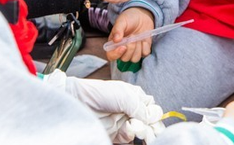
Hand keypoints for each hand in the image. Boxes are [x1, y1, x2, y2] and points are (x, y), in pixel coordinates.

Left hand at [45, 71, 164, 142]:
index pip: (152, 108)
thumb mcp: (125, 95)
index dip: (154, 114)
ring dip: (142, 132)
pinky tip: (128, 133)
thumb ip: (141, 107)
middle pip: (149, 122)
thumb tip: (154, 118)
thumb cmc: (100, 94)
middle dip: (151, 126)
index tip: (151, 118)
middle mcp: (131, 110)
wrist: (78, 103)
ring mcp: (124, 122)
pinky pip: (129, 139)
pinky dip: (131, 138)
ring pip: (141, 132)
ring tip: (136, 130)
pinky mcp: (116, 134)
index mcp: (135, 97)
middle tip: (150, 130)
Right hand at [106, 8, 154, 61]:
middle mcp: (123, 50)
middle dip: (130, 48)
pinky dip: (145, 47)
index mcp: (114, 44)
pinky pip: (145, 54)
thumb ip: (118, 30)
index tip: (123, 47)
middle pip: (124, 58)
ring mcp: (133, 51)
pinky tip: (144, 40)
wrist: (142, 15)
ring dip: (137, 48)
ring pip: (135, 59)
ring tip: (137, 37)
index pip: (111, 56)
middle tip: (132, 35)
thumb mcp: (122, 21)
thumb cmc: (129, 18)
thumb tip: (116, 40)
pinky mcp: (143, 50)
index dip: (116, 54)